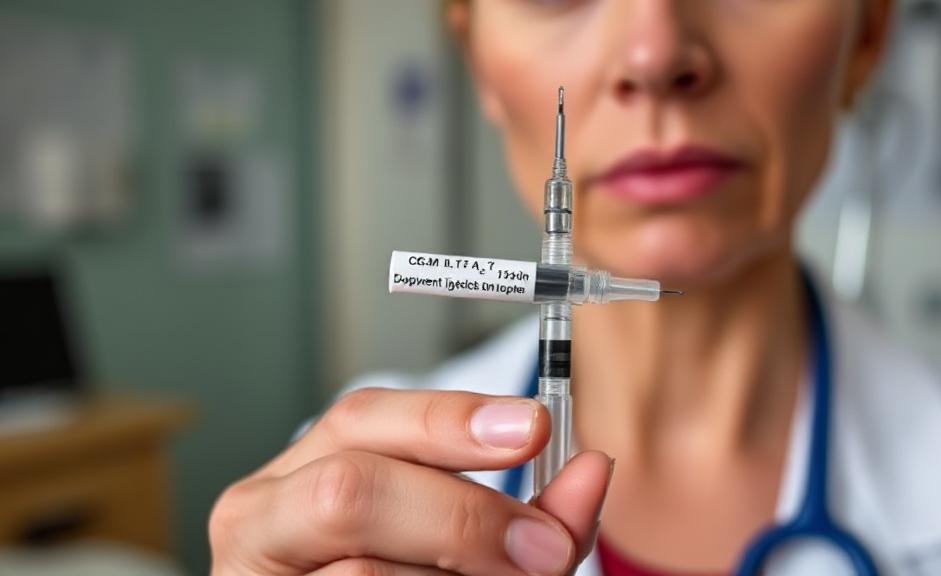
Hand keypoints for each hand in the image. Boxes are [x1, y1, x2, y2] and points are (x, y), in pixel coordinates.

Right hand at [209, 387, 612, 574]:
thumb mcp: (458, 543)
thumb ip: (523, 514)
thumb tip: (593, 469)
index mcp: (296, 475)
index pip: (361, 416)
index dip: (448, 419)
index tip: (531, 429)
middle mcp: (256, 520)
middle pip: (349, 489)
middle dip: (461, 517)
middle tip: (542, 548)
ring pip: (362, 572)